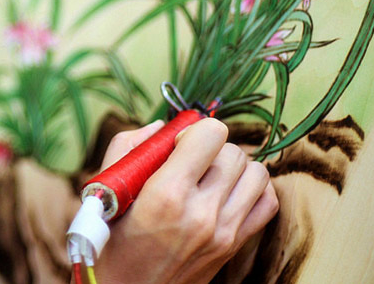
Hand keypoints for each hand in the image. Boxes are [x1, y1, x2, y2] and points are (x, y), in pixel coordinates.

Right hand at [94, 118, 277, 283]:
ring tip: (211, 176)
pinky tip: (229, 193)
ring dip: (236, 168)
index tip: (178, 144)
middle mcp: (202, 212)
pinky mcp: (234, 246)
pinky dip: (254, 191)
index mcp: (167, 194)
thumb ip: (128, 148)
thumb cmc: (110, 244)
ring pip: (257, 173)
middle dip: (213, 148)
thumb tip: (161, 127)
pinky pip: (267, 202)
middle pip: (234, 152)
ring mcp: (224, 232)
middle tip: (191, 161)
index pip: (211, 134)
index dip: (195, 130)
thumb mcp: (105, 191)